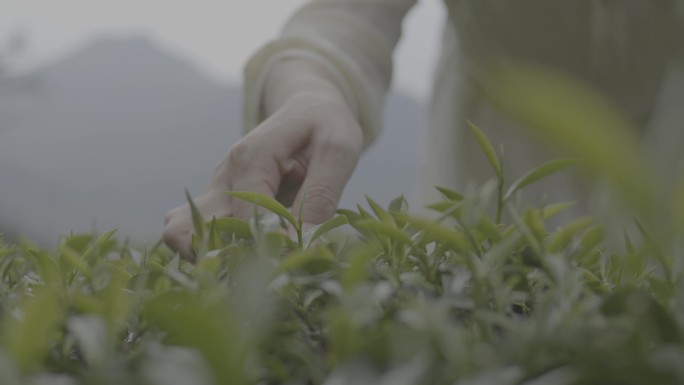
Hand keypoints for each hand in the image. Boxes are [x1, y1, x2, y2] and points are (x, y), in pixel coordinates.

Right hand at [163, 60, 362, 258]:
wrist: (309, 107)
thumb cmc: (326, 126)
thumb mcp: (339, 151)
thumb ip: (322, 195)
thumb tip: (304, 243)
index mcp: (250, 159)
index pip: (243, 220)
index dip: (267, 248)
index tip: (295, 259)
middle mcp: (224, 176)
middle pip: (188, 231)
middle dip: (222, 259)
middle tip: (267, 267)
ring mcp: (217, 189)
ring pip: (182, 234)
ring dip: (211, 257)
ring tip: (256, 265)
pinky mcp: (219, 201)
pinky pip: (197, 233)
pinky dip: (215, 251)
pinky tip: (250, 257)